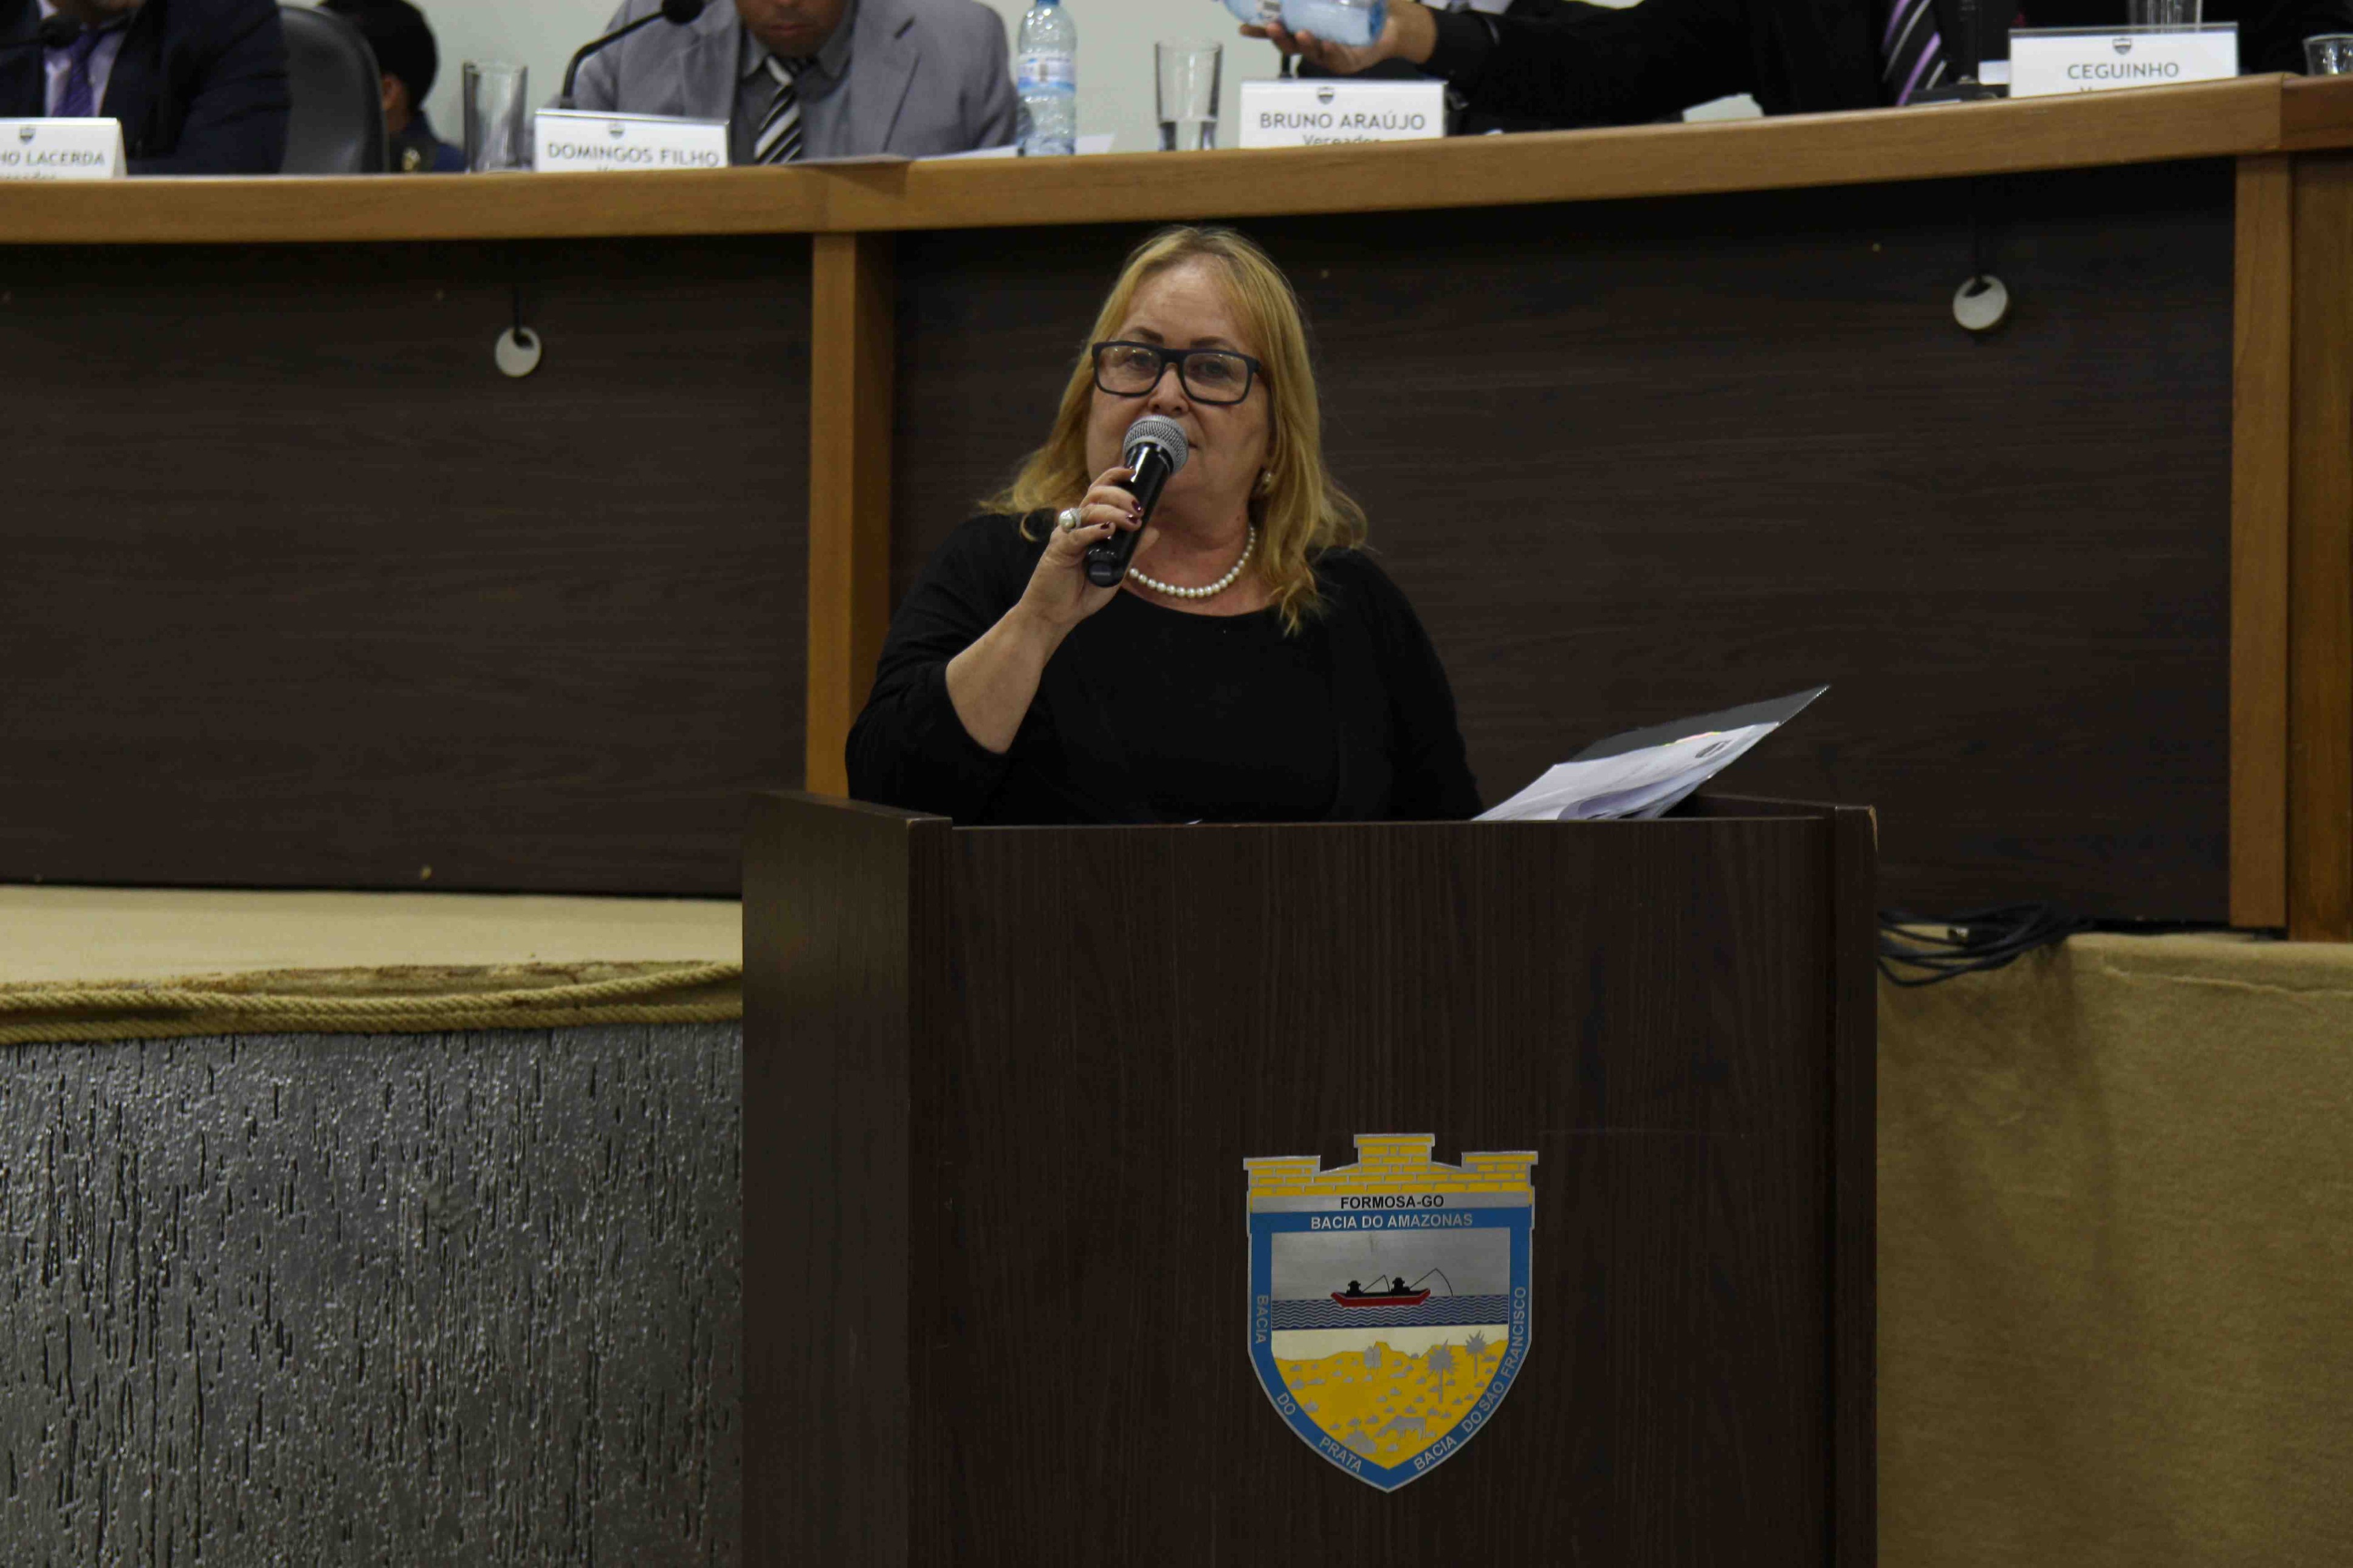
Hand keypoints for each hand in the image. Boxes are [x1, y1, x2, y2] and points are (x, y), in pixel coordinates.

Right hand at [1016, 465, 1156, 633]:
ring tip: (1131, 521)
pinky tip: (1108, 531)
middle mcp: (1074, 525)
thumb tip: (1154, 531)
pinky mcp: (1058, 551)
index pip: (1098, 491)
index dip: (1113, 477)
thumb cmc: (1081, 592)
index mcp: (1086, 525)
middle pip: (1095, 495)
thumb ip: (1132, 550)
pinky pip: (1076, 535)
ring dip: (1113, 512)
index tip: (1131, 472)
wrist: (1055, 615)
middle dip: (1119, 495)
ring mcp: (1065, 536)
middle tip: (1138, 508)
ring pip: (1088, 511)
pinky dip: (1093, 531)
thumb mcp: (1116, 569)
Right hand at [1241, 1, 1437, 72]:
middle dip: (1277, 37)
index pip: (1279, 28)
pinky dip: (1327, 50)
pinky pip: (1334, 57)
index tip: (1242, 27)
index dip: (1259, 29)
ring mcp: (1329, 53)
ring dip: (1302, 43)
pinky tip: (1324, 43)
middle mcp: (1314, 42)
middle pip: (1289, 43)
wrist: (1393, 22)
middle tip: (1270, 26)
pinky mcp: (1346, 62)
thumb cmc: (1365, 6)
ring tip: (1301, 34)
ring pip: (1309, 52)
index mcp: (1307, 26)